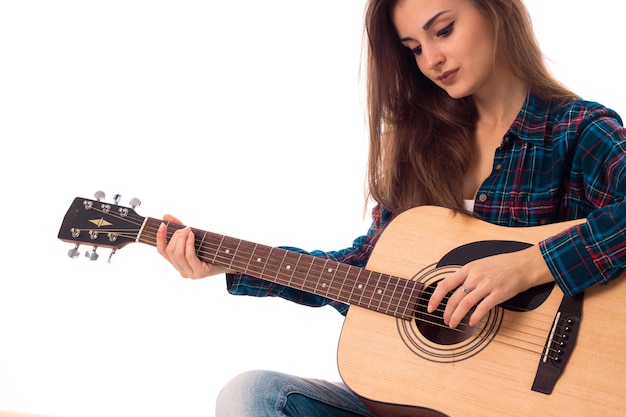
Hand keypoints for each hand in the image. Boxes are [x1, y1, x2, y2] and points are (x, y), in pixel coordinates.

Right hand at [156, 214, 230, 278]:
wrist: (230, 260)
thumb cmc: (211, 248)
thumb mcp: (194, 237)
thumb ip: (179, 228)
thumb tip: (165, 216)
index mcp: (178, 264)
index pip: (162, 251)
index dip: (160, 238)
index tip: (162, 225)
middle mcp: (182, 271)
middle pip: (171, 251)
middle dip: (176, 236)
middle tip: (186, 227)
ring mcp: (191, 274)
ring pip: (178, 254)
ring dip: (182, 238)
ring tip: (189, 230)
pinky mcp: (200, 272)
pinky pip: (189, 256)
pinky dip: (189, 244)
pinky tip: (192, 235)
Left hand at [427, 245, 553, 327]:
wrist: (523, 265)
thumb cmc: (502, 265)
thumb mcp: (478, 265)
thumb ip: (463, 276)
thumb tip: (446, 287)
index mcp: (468, 268)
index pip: (445, 284)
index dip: (436, 297)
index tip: (430, 307)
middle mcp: (475, 276)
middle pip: (455, 297)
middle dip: (447, 311)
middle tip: (444, 320)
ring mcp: (487, 285)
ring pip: (465, 304)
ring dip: (457, 317)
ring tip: (453, 324)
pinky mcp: (498, 294)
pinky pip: (482, 308)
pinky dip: (474, 317)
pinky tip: (471, 323)